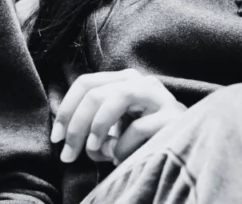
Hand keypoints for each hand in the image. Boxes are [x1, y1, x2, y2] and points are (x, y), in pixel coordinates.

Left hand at [52, 68, 184, 165]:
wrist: (185, 153)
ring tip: (95, 151)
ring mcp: (159, 96)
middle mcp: (141, 82)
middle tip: (68, 156)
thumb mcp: (114, 130)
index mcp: (125, 81)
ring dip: (98, 128)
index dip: (66, 110)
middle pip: (96, 93)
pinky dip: (123, 147)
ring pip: (117, 98)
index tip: (56, 138)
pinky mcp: (172, 115)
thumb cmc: (143, 141)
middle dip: (76, 126)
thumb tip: (66, 139)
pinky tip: (122, 159)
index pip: (86, 83)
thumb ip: (92, 126)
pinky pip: (137, 128)